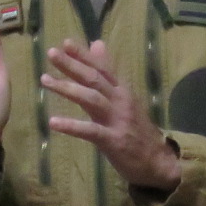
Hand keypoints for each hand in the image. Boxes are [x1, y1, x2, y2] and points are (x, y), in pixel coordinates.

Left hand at [41, 39, 180, 193]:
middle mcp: (121, 101)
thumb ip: (107, 75)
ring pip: (91, 99)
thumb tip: (97, 44)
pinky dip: (72, 125)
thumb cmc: (137, 131)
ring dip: (68, 88)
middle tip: (52, 53)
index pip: (102, 68)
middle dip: (73, 65)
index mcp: (122, 91)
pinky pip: (90, 130)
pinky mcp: (114, 140)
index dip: (84, 55)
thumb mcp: (124, 100)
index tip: (65, 43)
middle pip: (94, 79)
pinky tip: (53, 122)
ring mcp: (118, 120)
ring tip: (46, 80)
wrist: (159, 162)